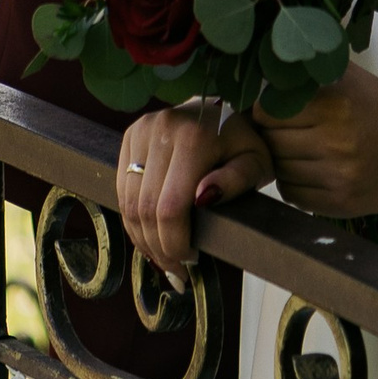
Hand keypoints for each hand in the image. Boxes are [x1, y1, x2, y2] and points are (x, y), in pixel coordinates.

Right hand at [116, 105, 273, 277]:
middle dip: (158, 248)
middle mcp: (161, 129)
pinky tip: (150, 234)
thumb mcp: (255, 163)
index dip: (175, 243)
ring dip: (143, 238)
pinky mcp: (130, 135)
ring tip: (163, 256)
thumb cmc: (242, 143)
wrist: (222, 109)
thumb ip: (235, 180)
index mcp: (194, 137)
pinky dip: (133, 219)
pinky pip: (122, 188)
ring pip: (129, 202)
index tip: (191, 261)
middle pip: (146, 208)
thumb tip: (204, 197)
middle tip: (176, 269)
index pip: (170, 208)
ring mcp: (141, 130)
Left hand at [256, 61, 377, 219]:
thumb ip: (307, 73)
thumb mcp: (349, 78)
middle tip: (288, 131)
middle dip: (273, 137)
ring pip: (279, 170)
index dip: (266, 111)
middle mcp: (335, 142)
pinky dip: (295, 184)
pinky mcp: (341, 204)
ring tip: (304, 150)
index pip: (267, 112)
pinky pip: (293, 195)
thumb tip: (261, 72)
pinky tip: (313, 170)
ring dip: (283, 161)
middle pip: (271, 143)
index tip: (274, 111)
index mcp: (335, 105)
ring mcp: (338, 177)